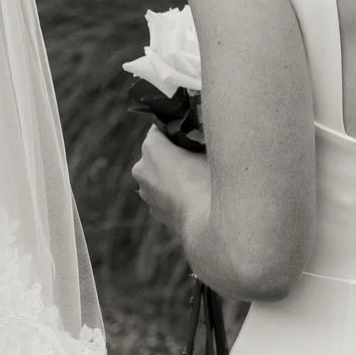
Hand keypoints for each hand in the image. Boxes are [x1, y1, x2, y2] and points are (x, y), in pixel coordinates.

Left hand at [133, 121, 206, 251]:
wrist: (211, 227)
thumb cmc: (213, 184)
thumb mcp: (214, 150)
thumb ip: (204, 137)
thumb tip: (206, 132)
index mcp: (152, 147)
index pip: (162, 127)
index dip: (180, 128)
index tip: (195, 133)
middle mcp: (142, 168)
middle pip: (159, 151)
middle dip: (176, 151)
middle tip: (200, 155)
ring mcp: (146, 193)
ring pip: (160, 174)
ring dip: (175, 173)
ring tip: (200, 178)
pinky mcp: (155, 211)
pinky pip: (164, 193)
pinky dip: (175, 192)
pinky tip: (195, 196)